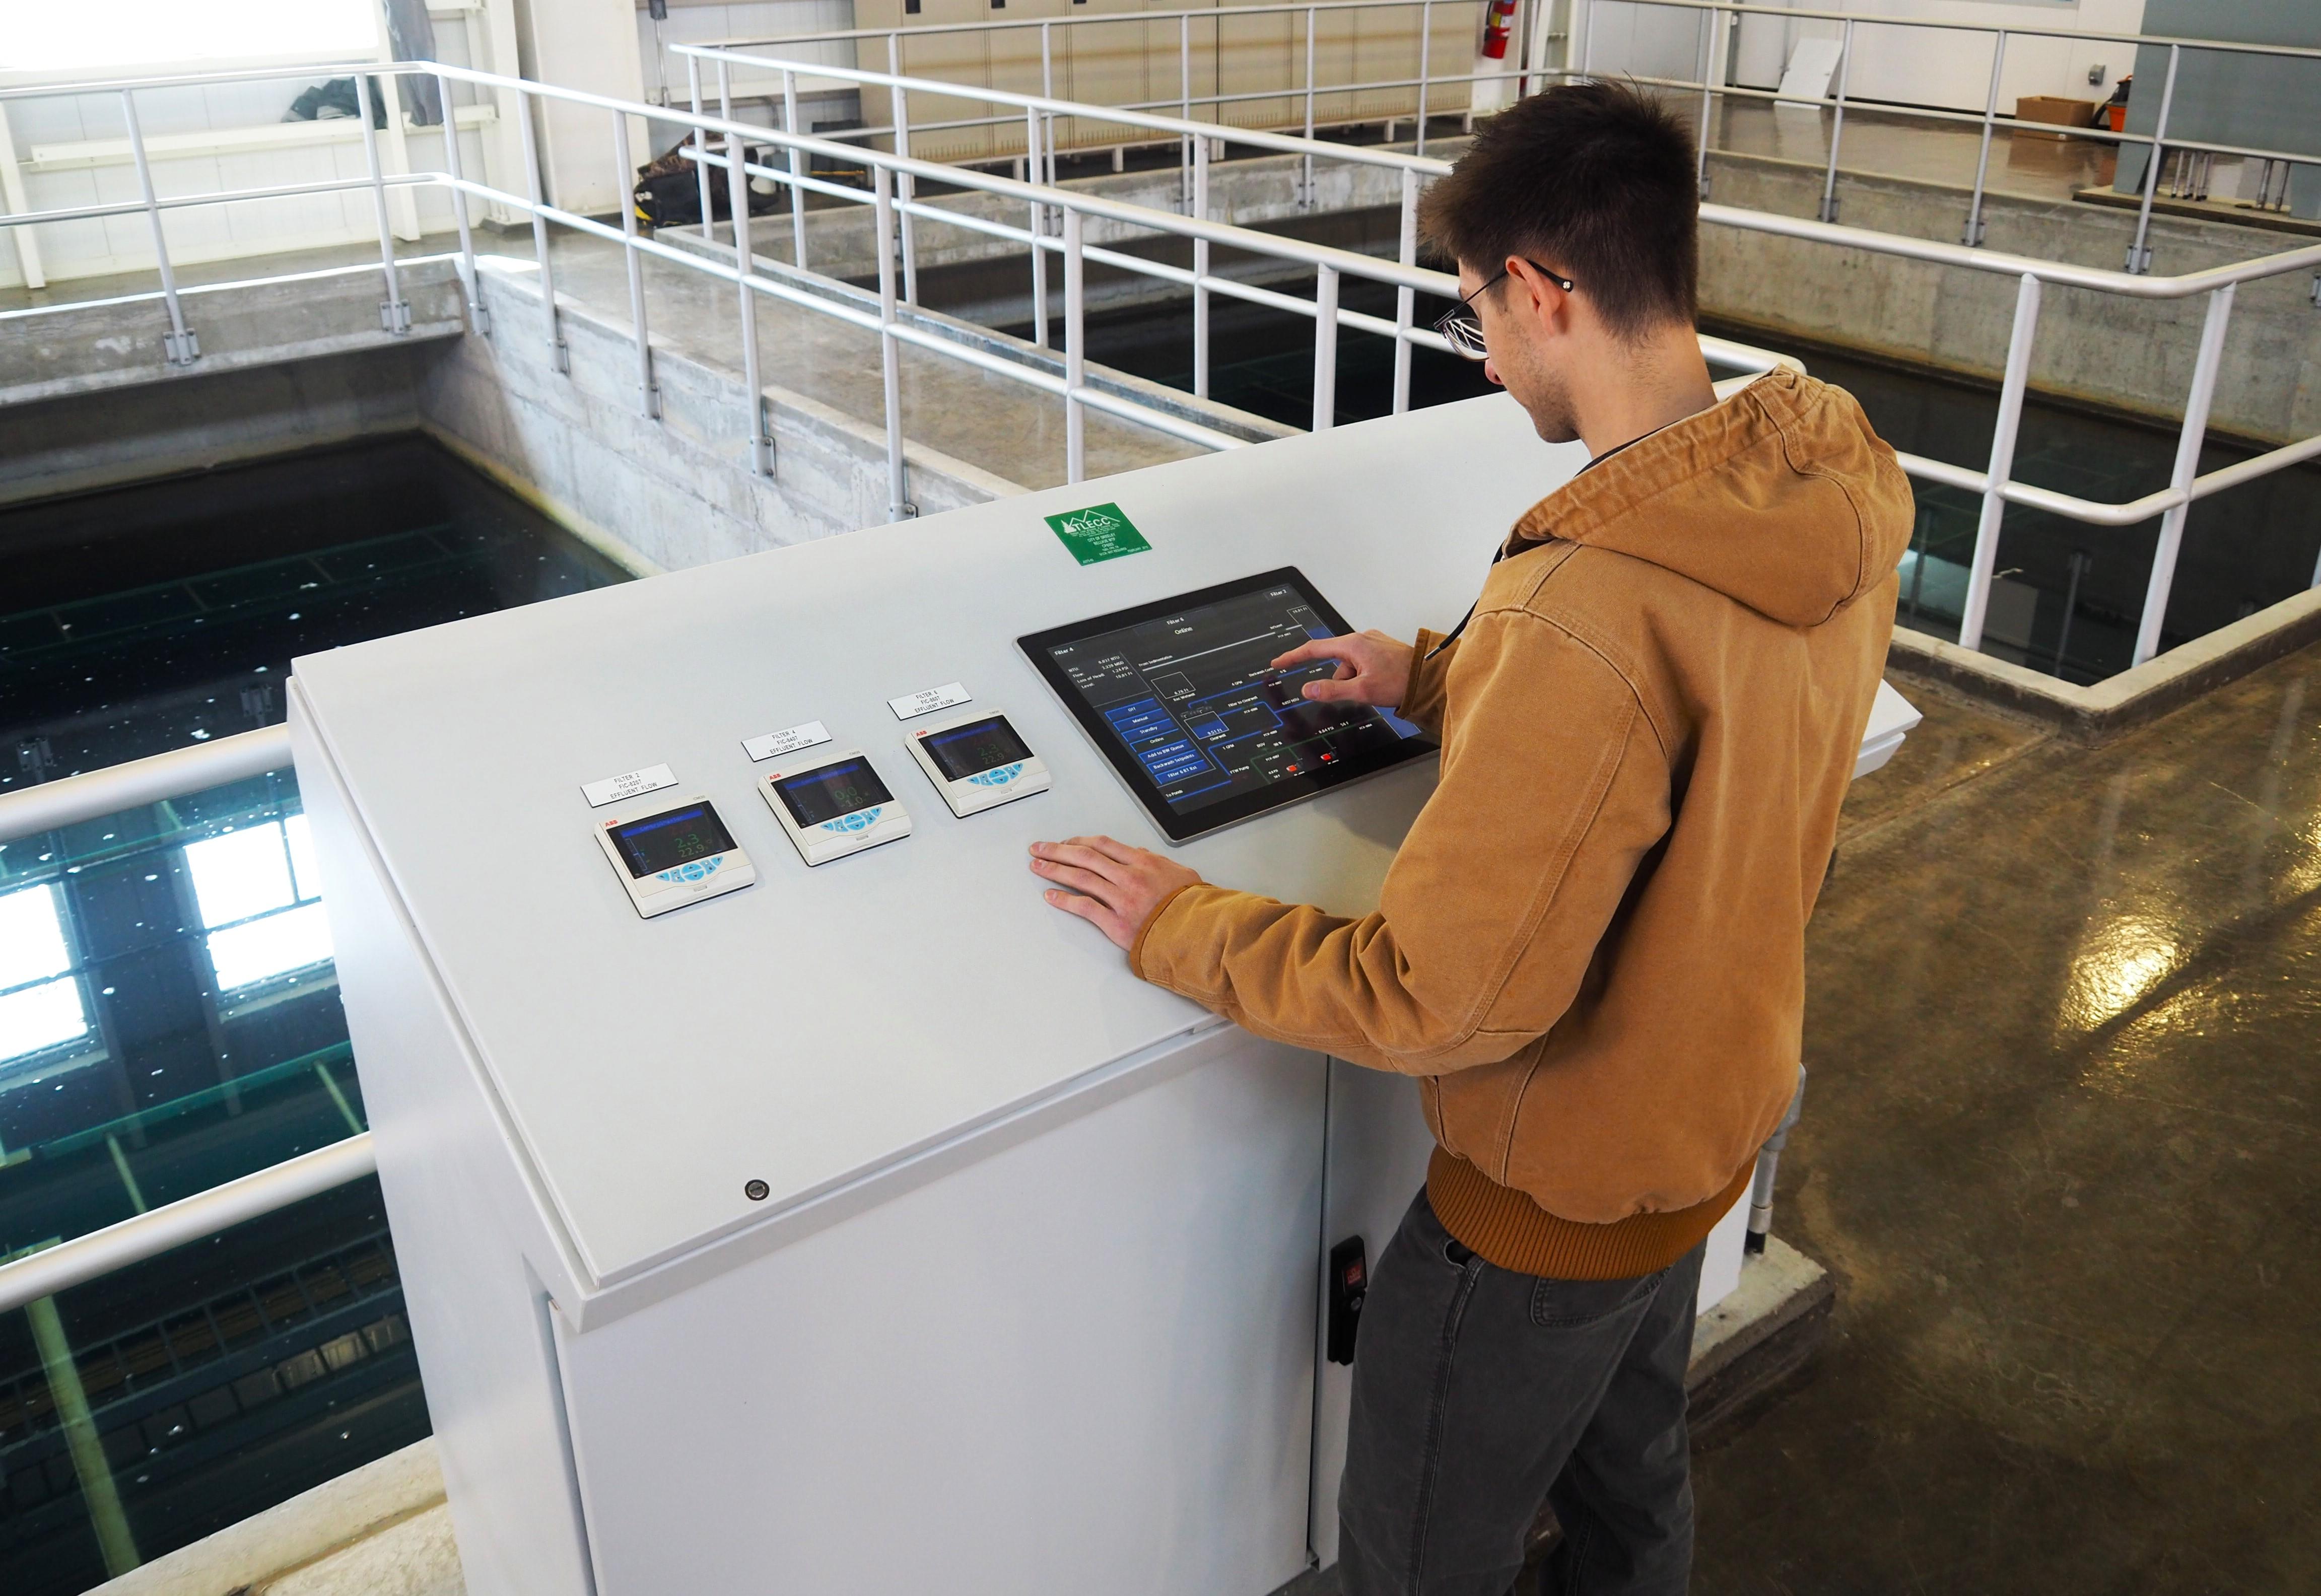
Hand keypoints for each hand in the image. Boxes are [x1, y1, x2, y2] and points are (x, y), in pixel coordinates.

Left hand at [1029, 835, 1201, 949]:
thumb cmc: (1193, 907)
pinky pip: (1085, 908)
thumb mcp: (1181, 874)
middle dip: (1058, 850)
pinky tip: (1051, 896)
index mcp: (1144, 862)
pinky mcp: (1116, 923)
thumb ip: (1158, 862)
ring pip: (1081, 878)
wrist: (1200, 933)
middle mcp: (1129, 877)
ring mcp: (1121, 900)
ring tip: (1038, 867)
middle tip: (1039, 849)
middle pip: (1085, 856)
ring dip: (1055, 870)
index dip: (1080, 841)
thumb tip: (1141, 854)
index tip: (1066, 842)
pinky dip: (1065, 900)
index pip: (1103, 845)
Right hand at [1269, 630, 1413, 708]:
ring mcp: (1373, 643)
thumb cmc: (1401, 680)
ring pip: (1350, 667)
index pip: (1314, 649)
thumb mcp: (1362, 690)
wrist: (1429, 678)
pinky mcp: (1382, 650)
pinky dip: (1364, 677)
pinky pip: (1362, 665)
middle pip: (1336, 663)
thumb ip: (1332, 690)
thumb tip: (1309, 689)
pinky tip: (1380, 685)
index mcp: (1353, 644)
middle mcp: (1362, 639)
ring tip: (1376, 690)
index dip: (1293, 657)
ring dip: (1355, 681)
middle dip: (1341, 681)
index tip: (1279, 662)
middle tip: (1357, 693)